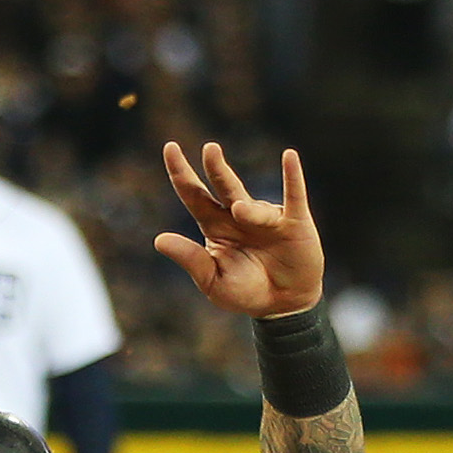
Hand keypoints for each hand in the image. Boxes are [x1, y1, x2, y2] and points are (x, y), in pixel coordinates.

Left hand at [154, 143, 324, 319]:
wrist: (283, 305)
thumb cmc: (246, 292)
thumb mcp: (213, 281)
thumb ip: (190, 259)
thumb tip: (158, 240)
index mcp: (215, 226)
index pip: (194, 195)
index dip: (182, 173)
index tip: (170, 147)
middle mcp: (239, 215)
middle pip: (223, 185)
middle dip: (216, 167)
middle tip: (210, 149)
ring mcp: (266, 216)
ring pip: (252, 206)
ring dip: (247, 208)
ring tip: (240, 212)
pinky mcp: (293, 222)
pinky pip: (293, 195)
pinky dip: (292, 176)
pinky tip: (289, 157)